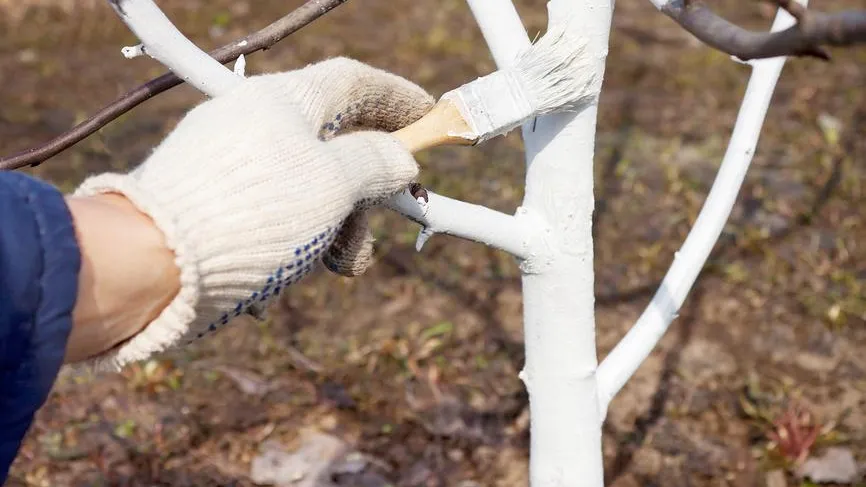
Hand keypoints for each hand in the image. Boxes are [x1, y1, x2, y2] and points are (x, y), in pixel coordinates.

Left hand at [73, 57, 432, 369]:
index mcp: (282, 100)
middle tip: (373, 232)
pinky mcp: (208, 200)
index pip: (353, 82)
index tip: (427, 119)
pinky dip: (291, 240)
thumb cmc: (249, 215)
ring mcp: (227, 161)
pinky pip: (268, 213)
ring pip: (303, 188)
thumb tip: (400, 159)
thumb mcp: (332, 185)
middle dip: (363, 194)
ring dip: (331, 228)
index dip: (396, 98)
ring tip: (332, 266)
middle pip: (331, 145)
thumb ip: (376, 164)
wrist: (149, 264)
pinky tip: (282, 274)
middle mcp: (253, 122)